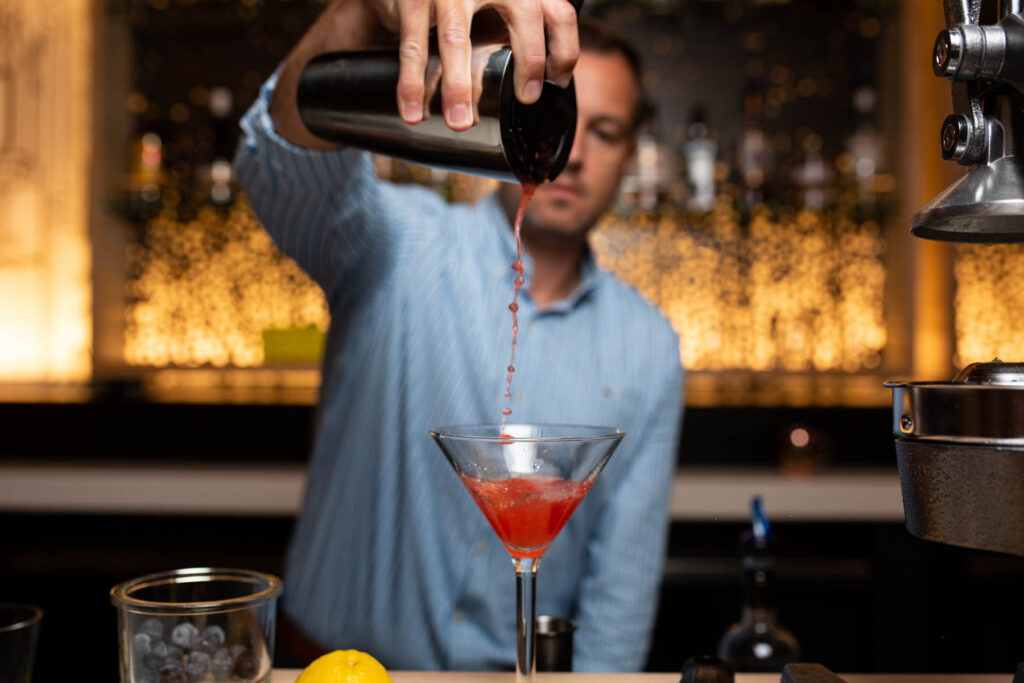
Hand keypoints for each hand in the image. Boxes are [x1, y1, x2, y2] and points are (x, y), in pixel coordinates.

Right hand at [369, 0, 579, 129]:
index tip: (556, 82)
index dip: (563, 51)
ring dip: (458, 86)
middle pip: (524, 15)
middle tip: (525, 98)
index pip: (558, 13)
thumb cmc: (460, 1)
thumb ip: (517, 33)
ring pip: (457, 38)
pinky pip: (414, 46)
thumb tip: (531, 90)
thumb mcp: (497, 8)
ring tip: (458, 122)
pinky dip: (412, 83)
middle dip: (528, 63)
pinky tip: (412, 110)